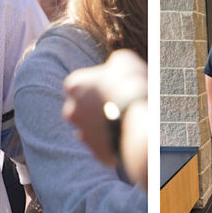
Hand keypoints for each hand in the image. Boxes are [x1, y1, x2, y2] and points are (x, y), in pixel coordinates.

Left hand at [62, 49, 147, 166]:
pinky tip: (126, 135)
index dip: (96, 85)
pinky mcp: (97, 152)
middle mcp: (71, 110)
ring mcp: (83, 133)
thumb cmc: (131, 85)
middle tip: (117, 104)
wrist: (140, 120)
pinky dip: (113, 141)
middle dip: (96, 106)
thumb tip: (114, 67)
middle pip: (82, 107)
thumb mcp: (123, 60)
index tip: (111, 86)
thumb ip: (112, 63)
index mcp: (73, 85)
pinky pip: (104, 146)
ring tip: (124, 121)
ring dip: (103, 125)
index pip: (79, 84)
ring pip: (91, 128)